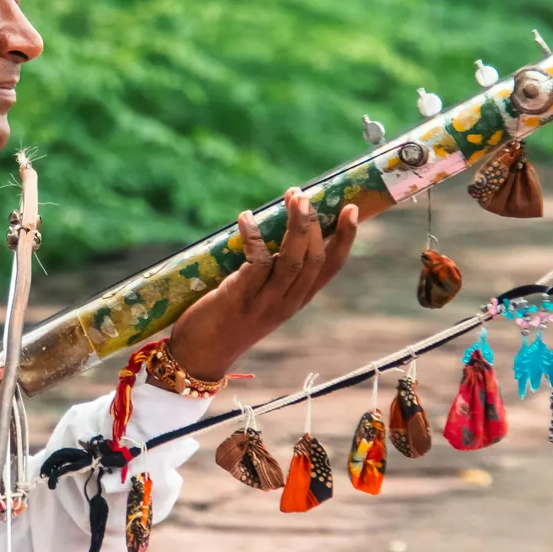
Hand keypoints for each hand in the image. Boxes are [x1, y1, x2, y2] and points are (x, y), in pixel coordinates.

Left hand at [169, 189, 357, 381]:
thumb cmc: (228, 319)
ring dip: (295, 226)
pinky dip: (254, 237)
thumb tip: (272, 225)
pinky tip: (246, 217)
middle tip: (305, 195)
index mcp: (297, 299)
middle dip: (314, 224)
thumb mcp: (261, 297)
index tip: (352, 209)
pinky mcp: (239, 298)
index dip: (345, 238)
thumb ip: (271, 270)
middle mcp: (287, 302)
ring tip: (293, 198)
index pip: (331, 267)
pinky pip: (256, 263)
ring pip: (291, 260)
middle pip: (314, 259)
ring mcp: (265, 302)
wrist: (200, 355)